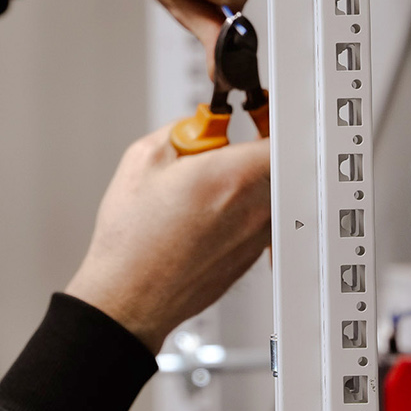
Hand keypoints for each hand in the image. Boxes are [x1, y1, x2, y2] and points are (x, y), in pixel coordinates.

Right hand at [64, 125, 271, 350]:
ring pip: (273, 191)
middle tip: (226, 146)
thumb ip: (179, 131)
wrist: (129, 297)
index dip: (270, 116)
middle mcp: (252, 207)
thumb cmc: (131, 241)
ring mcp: (256, 236)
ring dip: (251, 180)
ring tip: (209, 184)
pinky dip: (243, 209)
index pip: (280, 134)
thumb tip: (196, 126)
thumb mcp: (141, 161)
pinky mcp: (251, 257)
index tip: (253, 112)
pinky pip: (261, 219)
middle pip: (281, 161)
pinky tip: (207, 214)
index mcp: (230, 177)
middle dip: (257, 146)